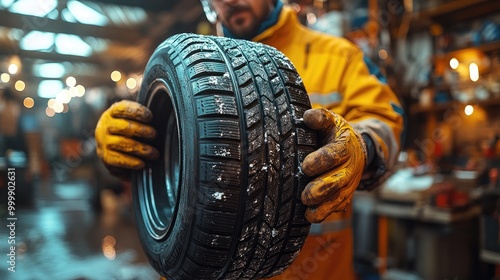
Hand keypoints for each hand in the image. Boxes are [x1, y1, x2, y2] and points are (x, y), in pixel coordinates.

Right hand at [95, 100, 158, 177]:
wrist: (109, 148)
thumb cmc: (127, 131)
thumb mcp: (131, 119)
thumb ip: (141, 115)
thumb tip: (162, 114)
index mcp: (112, 113)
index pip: (123, 109)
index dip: (137, 112)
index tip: (150, 117)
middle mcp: (105, 126)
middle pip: (125, 127)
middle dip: (142, 131)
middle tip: (154, 135)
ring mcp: (104, 142)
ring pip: (124, 144)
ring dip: (142, 149)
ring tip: (154, 153)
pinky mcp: (105, 157)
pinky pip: (119, 160)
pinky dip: (132, 162)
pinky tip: (143, 164)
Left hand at [300, 108, 366, 222]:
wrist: (356, 149)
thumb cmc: (336, 134)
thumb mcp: (331, 121)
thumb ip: (320, 117)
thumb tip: (308, 117)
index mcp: (344, 147)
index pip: (335, 154)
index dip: (321, 161)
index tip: (306, 166)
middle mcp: (350, 167)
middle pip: (338, 181)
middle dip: (322, 189)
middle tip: (305, 195)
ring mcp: (349, 184)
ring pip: (339, 198)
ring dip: (324, 206)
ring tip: (308, 211)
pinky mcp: (345, 196)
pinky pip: (338, 207)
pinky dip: (326, 213)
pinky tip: (312, 216)